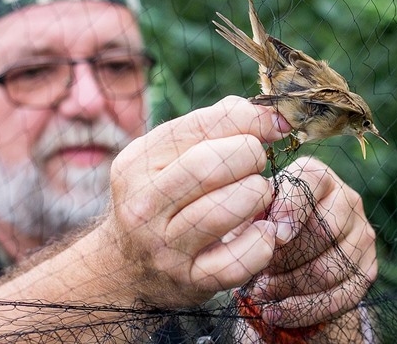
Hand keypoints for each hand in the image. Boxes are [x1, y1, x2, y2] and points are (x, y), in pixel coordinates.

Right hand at [106, 96, 289, 306]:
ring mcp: (164, 246)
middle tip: (257, 163)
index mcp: (138, 162)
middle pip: (212, 164)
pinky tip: (262, 232)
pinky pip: (240, 260)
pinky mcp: (189, 281)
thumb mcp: (166, 157)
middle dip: (251, 156)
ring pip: (228, 209)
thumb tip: (268, 115)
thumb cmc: (158, 199)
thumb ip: (212, 126)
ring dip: (259, 196)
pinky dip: (263, 242)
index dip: (250, 119)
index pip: (203, 124)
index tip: (273, 125)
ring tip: (257, 195)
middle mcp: (144, 204)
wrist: (124, 266)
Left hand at [251, 157, 377, 326]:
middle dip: (285, 257)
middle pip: (324, 230)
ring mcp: (362, 234)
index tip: (273, 235)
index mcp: (316, 176)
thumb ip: (253, 211)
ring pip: (332, 268)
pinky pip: (342, 297)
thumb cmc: (263, 219)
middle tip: (256, 271)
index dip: (292, 209)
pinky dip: (305, 310)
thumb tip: (264, 231)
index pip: (311, 183)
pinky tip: (276, 313)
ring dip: (291, 287)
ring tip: (260, 292)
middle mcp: (347, 198)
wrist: (290, 242)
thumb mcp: (253, 208)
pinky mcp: (368, 269)